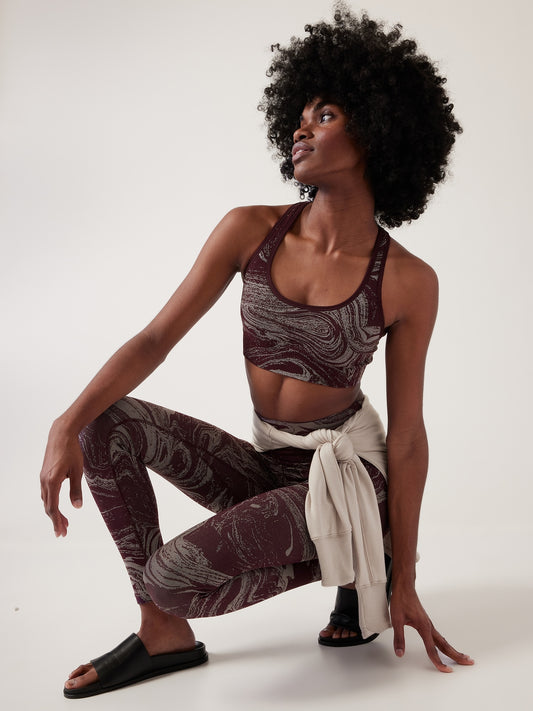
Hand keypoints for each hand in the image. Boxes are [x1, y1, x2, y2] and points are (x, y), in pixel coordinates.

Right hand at [40, 422, 84, 536]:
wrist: (61, 434)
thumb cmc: (72, 451)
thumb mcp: (78, 471)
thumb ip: (76, 489)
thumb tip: (77, 507)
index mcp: (52, 482)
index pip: (53, 508)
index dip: (57, 521)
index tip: (61, 533)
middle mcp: (44, 481)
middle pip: (48, 507)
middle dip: (56, 520)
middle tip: (63, 532)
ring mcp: (43, 478)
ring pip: (46, 500)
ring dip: (54, 512)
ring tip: (64, 522)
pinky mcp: (44, 474)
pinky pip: (46, 493)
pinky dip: (52, 502)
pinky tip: (58, 505)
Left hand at [390, 585, 473, 671]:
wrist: (404, 587)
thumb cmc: (401, 600)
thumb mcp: (396, 620)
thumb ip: (399, 638)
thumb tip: (400, 653)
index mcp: (423, 627)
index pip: (432, 649)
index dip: (438, 662)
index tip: (446, 671)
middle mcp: (429, 626)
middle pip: (445, 645)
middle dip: (457, 656)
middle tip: (469, 663)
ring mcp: (429, 624)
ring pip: (443, 641)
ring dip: (453, 650)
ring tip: (463, 658)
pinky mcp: (427, 622)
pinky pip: (439, 637)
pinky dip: (446, 645)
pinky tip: (446, 647)